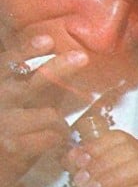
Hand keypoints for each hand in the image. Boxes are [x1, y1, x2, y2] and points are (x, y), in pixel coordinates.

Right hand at [0, 36, 88, 186]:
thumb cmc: (9, 133)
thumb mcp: (18, 105)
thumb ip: (35, 88)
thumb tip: (63, 63)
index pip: (7, 64)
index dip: (26, 50)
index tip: (47, 40)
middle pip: (32, 82)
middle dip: (59, 68)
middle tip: (81, 57)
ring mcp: (5, 124)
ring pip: (50, 114)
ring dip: (60, 122)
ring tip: (56, 129)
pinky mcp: (15, 146)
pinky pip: (52, 136)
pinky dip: (58, 138)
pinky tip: (53, 141)